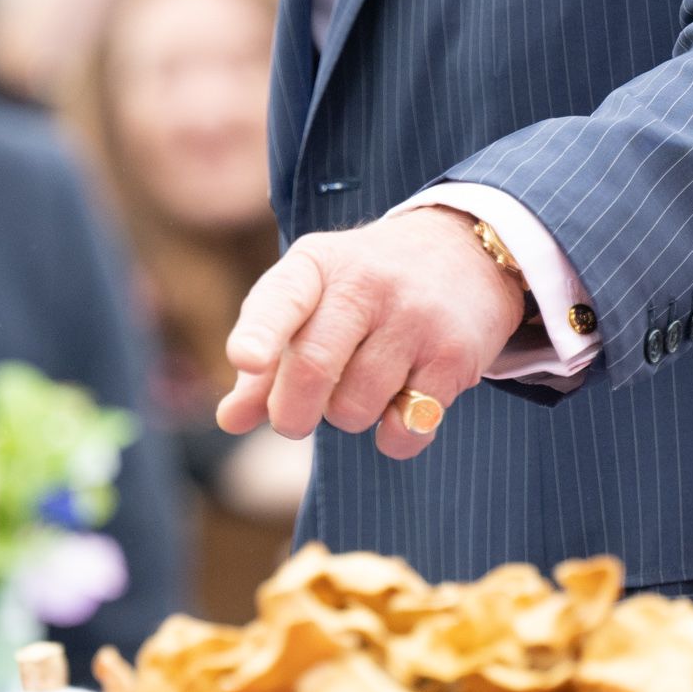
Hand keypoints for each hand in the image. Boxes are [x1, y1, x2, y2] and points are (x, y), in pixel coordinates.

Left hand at [215, 208, 528, 459]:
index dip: (260, 333)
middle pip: (313, 368)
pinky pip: (406, 429)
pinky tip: (400, 404)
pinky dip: (393, 437)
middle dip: (291, 414)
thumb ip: (266, 363)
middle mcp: (366, 284)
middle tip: (292, 420)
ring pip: (356, 407)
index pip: (282, 299)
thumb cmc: (361, 291)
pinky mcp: (452, 356)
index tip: (244, 359)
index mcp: (315, 265)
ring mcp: (414, 318)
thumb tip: (229, 421)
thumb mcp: (309, 303)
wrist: (463, 254)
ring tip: (360, 386)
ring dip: (347, 417)